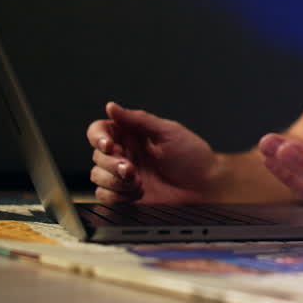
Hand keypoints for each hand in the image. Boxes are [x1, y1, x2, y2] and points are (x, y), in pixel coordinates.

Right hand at [86, 102, 217, 204]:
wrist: (205, 186)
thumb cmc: (192, 156)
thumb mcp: (169, 132)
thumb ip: (139, 120)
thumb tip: (111, 106)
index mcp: (131, 134)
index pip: (100, 131)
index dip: (98, 137)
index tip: (109, 145)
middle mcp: (124, 153)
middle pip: (97, 155)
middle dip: (112, 163)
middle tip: (130, 169)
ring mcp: (123, 175)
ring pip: (97, 175)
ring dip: (114, 180)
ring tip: (139, 182)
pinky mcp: (124, 195)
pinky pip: (104, 195)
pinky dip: (116, 195)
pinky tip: (136, 192)